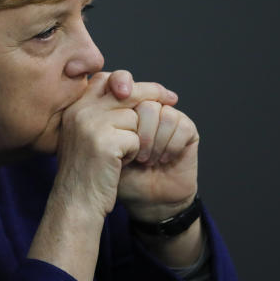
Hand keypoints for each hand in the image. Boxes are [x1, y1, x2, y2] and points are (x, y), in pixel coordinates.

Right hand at [53, 71, 177, 217]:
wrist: (76, 202)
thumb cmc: (85, 172)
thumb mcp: (86, 135)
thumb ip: (100, 112)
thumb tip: (129, 89)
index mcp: (74, 106)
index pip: (106, 78)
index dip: (130, 82)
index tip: (153, 89)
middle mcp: (79, 110)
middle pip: (126, 90)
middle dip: (152, 94)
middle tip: (172, 99)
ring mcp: (90, 124)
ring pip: (134, 116)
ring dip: (137, 137)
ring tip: (121, 155)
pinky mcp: (104, 141)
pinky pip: (136, 138)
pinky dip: (135, 153)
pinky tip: (119, 165)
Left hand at [107, 74, 200, 222]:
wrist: (145, 201)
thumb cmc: (120, 176)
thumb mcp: (102, 149)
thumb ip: (96, 123)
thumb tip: (91, 91)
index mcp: (124, 107)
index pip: (122, 80)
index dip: (121, 82)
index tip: (119, 94)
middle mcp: (148, 107)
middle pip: (142, 98)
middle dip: (137, 130)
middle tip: (135, 154)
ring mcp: (168, 117)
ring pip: (161, 113)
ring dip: (152, 142)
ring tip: (147, 160)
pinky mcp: (188, 130)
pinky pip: (179, 125)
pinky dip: (169, 146)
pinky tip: (163, 160)